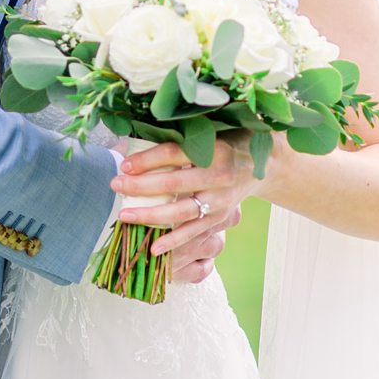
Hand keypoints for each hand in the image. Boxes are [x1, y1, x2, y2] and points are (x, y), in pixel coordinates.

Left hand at [111, 139, 263, 283]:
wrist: (263, 164)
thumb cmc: (227, 141)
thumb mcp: (210, 130)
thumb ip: (181, 135)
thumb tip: (137, 138)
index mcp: (214, 149)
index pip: (173, 153)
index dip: (147, 159)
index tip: (124, 164)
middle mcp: (219, 176)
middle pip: (173, 183)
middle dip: (141, 186)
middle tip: (115, 185)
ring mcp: (221, 200)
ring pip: (180, 212)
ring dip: (150, 216)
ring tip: (124, 216)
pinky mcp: (220, 218)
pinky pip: (194, 232)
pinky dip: (173, 241)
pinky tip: (153, 248)